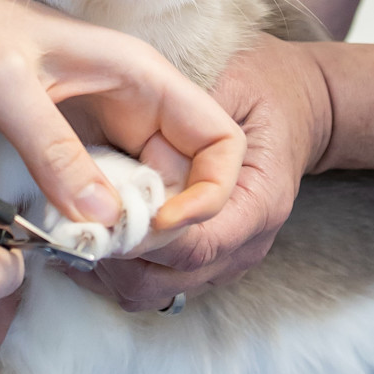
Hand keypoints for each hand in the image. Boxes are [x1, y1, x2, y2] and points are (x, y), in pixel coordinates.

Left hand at [0, 0, 245, 235]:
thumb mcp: (5, 89)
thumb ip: (55, 152)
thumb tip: (107, 220)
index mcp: (140, 74)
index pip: (220, 138)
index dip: (211, 190)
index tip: (166, 226)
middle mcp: (133, 101)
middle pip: (186, 177)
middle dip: (166, 224)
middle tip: (115, 253)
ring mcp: (102, 127)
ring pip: (146, 193)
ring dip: (129, 230)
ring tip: (89, 253)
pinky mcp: (69, 149)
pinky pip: (103, 196)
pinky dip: (95, 224)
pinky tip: (67, 242)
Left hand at [84, 36, 333, 311]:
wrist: (301, 107)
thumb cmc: (266, 89)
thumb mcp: (237, 83)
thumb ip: (196, 110)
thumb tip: (143, 138)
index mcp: (260, 201)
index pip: (202, 242)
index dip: (152, 236)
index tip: (110, 211)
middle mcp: (246, 243)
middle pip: (173, 276)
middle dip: (118, 254)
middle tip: (75, 218)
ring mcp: (224, 259)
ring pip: (154, 290)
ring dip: (109, 266)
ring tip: (73, 227)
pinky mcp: (202, 263)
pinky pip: (150, 285)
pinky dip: (112, 269)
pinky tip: (83, 237)